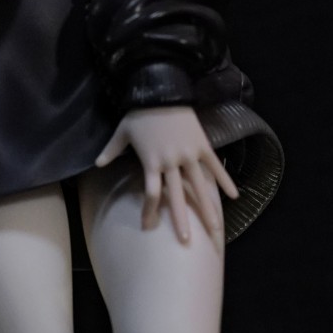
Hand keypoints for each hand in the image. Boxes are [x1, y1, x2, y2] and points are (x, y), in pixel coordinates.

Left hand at [95, 105, 238, 244]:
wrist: (162, 90)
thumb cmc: (139, 112)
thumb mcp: (121, 132)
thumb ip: (110, 151)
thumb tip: (97, 163)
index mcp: (151, 162)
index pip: (151, 193)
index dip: (149, 210)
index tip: (148, 226)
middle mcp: (171, 162)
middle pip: (177, 197)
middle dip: (182, 220)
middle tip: (187, 242)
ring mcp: (189, 155)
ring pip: (200, 186)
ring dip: (208, 208)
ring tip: (216, 228)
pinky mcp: (202, 145)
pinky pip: (215, 167)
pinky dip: (224, 181)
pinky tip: (235, 197)